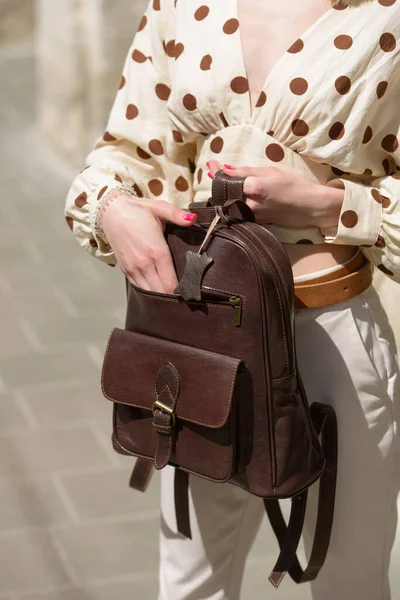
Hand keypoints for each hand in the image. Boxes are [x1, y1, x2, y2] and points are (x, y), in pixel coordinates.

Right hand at [101, 193, 196, 292]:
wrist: (111, 212)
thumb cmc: (138, 211)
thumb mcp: (160, 208)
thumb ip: (178, 215)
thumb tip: (194, 219)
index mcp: (157, 252)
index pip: (171, 283)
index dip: (182, 291)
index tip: (190, 292)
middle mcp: (145, 264)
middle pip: (161, 292)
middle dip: (172, 295)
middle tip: (183, 294)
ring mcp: (133, 269)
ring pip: (149, 292)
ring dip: (159, 294)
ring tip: (170, 292)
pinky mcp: (125, 270)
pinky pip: (139, 287)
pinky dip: (148, 289)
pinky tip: (156, 287)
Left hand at [207, 160, 343, 228]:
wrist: (309, 206)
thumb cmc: (293, 185)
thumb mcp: (270, 171)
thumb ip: (246, 171)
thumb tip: (225, 169)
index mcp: (253, 187)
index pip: (227, 179)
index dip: (217, 172)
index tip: (210, 164)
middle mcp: (250, 203)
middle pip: (225, 194)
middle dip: (220, 185)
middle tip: (218, 174)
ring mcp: (252, 215)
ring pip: (231, 204)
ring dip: (226, 195)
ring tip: (227, 186)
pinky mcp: (255, 222)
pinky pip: (239, 212)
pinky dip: (235, 204)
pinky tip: (238, 197)